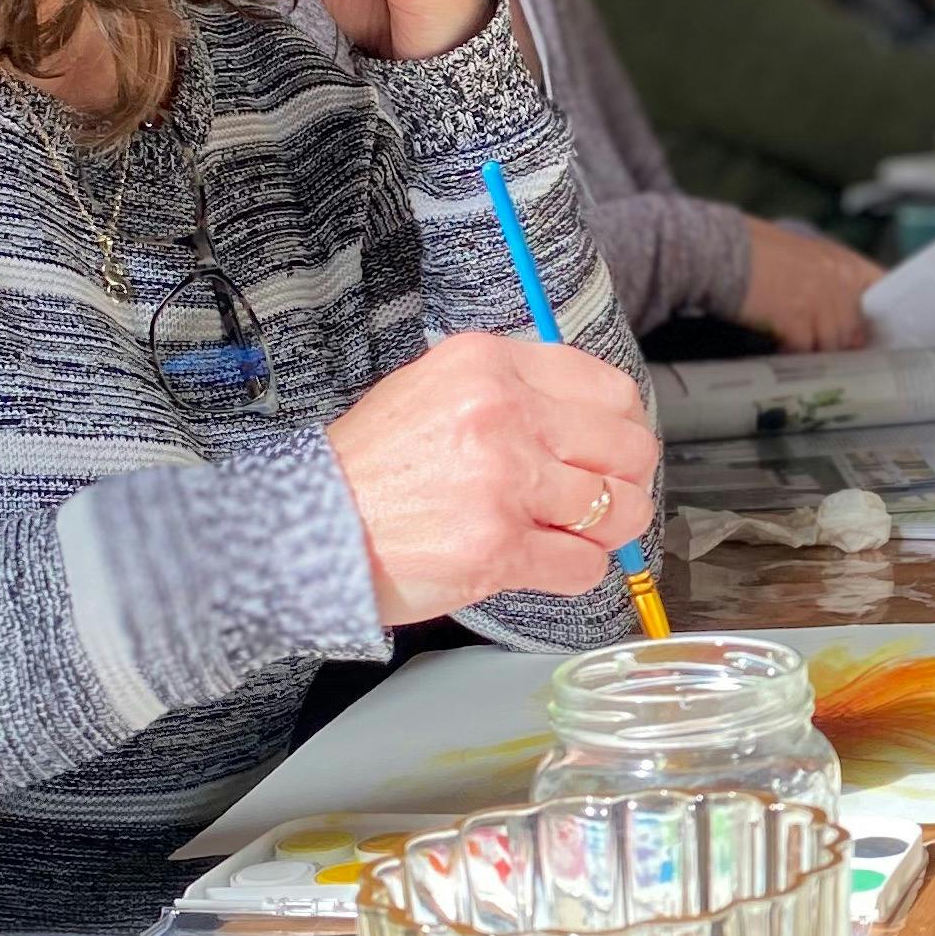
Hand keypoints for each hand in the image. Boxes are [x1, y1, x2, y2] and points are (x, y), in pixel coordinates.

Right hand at [327, 331, 658, 625]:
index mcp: (488, 364)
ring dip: (606, 532)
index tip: (611, 453)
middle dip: (625, 483)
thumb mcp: (434, 392)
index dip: (622, 429)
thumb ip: (513, 393)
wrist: (306, 528)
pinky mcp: (499, 546)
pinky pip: (586, 564)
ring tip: (569, 535)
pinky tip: (542, 563)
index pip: (610, 389)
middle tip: (601, 502)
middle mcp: (502, 412)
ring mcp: (504, 480)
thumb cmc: (369, 470)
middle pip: (628, 448)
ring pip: (619, 509)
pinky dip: (576, 572)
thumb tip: (596, 422)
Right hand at [741, 217, 877, 349]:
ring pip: (829, 343)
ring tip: (791, 338)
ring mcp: (819, 303)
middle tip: (813, 339)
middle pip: (852, 328)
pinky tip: (777, 341)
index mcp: (844, 263)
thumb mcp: (806, 256)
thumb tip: (850, 327)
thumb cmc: (758, 249)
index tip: (868, 329)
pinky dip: (790, 350)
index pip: (881, 289)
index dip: (875, 314)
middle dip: (836, 339)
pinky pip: (803, 349)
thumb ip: (832, 284)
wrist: (724, 249)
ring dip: (811, 346)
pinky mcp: (796, 321)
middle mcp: (838, 283)